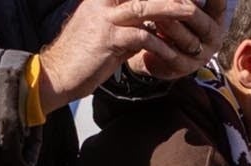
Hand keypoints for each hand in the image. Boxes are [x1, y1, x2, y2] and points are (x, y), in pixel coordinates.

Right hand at [36, 0, 219, 114]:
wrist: (58, 74)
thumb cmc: (85, 56)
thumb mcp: (109, 34)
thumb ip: (130, 25)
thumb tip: (155, 24)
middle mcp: (102, 3)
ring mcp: (104, 19)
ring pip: (143, 6)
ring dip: (170, 8)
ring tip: (192, 12)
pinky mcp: (108, 40)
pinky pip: (142, 36)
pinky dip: (160, 43)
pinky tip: (173, 52)